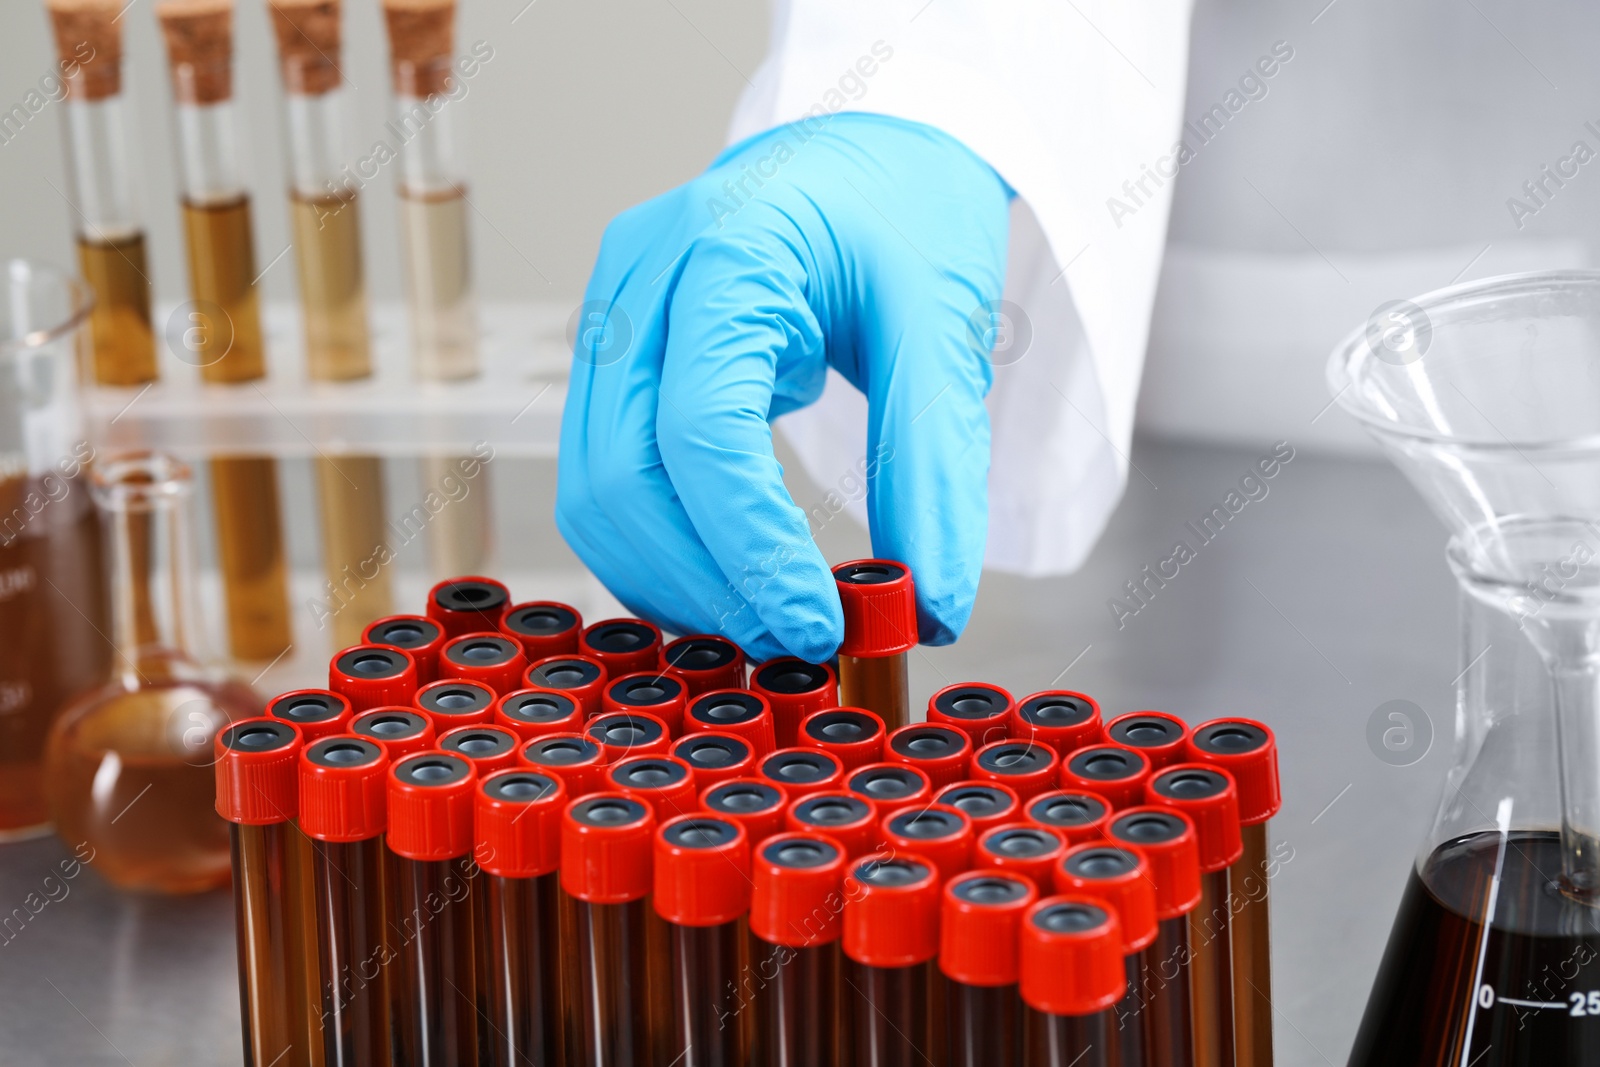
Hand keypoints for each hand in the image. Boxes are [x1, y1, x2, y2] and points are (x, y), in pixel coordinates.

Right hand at [556, 113, 1011, 662]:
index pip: (701, 433)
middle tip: (796, 645)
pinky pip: (604, 481)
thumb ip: (932, 468)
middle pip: (618, 478)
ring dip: (672, 583)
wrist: (864, 155)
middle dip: (703, 586)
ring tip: (767, 624)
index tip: (822, 626)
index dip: (752, 550)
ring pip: (593, 493)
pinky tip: (728, 584)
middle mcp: (640, 283)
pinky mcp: (612, 361)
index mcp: (723, 251)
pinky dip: (659, 551)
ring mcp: (611, 320)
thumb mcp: (942, 326)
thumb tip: (926, 609)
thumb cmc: (903, 215)